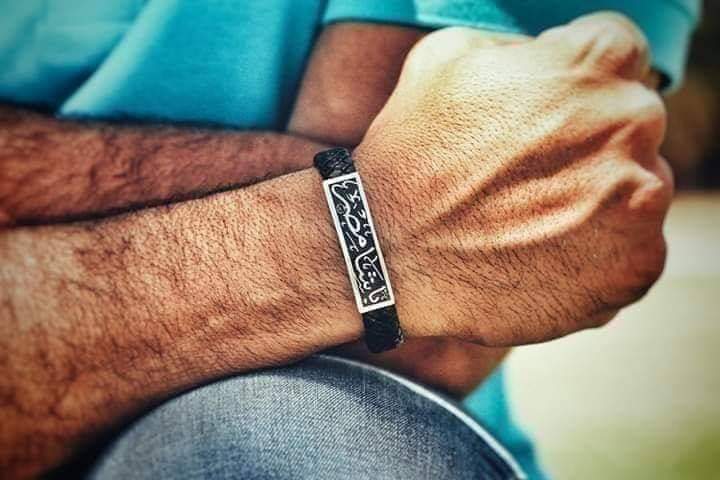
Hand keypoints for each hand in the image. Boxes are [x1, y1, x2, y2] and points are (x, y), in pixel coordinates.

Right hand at [358, 12, 672, 345]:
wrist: (384, 252)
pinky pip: (637, 249)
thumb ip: (518, 47)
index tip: (548, 110)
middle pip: (635, 122)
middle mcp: (627, 127)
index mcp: (589, 66)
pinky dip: (601, 253)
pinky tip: (544, 254)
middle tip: (531, 171)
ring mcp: (637, 203)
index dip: (578, 79)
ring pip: (640, 187)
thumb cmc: (409, 153)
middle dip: (591, 138)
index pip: (620, 51)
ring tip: (533, 218)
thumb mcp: (445, 58)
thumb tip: (550, 59)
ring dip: (601, 197)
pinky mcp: (633, 268)